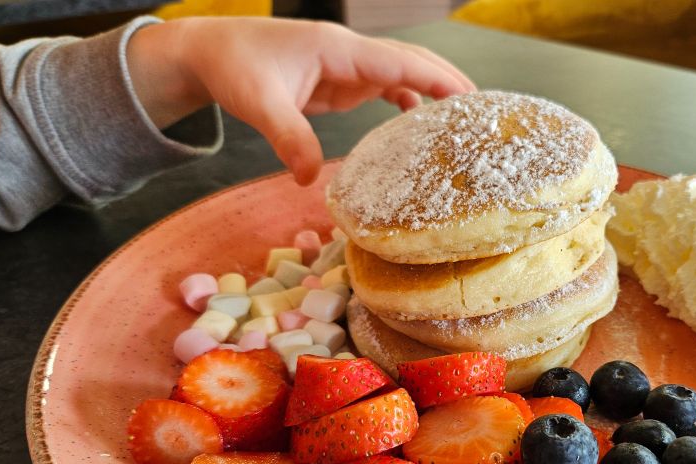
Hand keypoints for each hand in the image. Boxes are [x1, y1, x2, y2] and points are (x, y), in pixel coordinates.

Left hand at [127, 18, 475, 183]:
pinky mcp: (341, 81)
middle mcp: (350, 55)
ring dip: (434, 91)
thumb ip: (287, 136)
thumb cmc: (232, 67)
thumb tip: (311, 179)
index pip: (401, 62)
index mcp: (338, 50)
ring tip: (464, 122)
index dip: (439, 79)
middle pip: (413, 63)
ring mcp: (348, 67)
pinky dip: (408, 101)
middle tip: (485, 113)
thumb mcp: (257, 103)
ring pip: (404, 74)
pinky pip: (386, 87)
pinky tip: (420, 124)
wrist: (210, 52)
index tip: (472, 100)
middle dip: (450, 83)